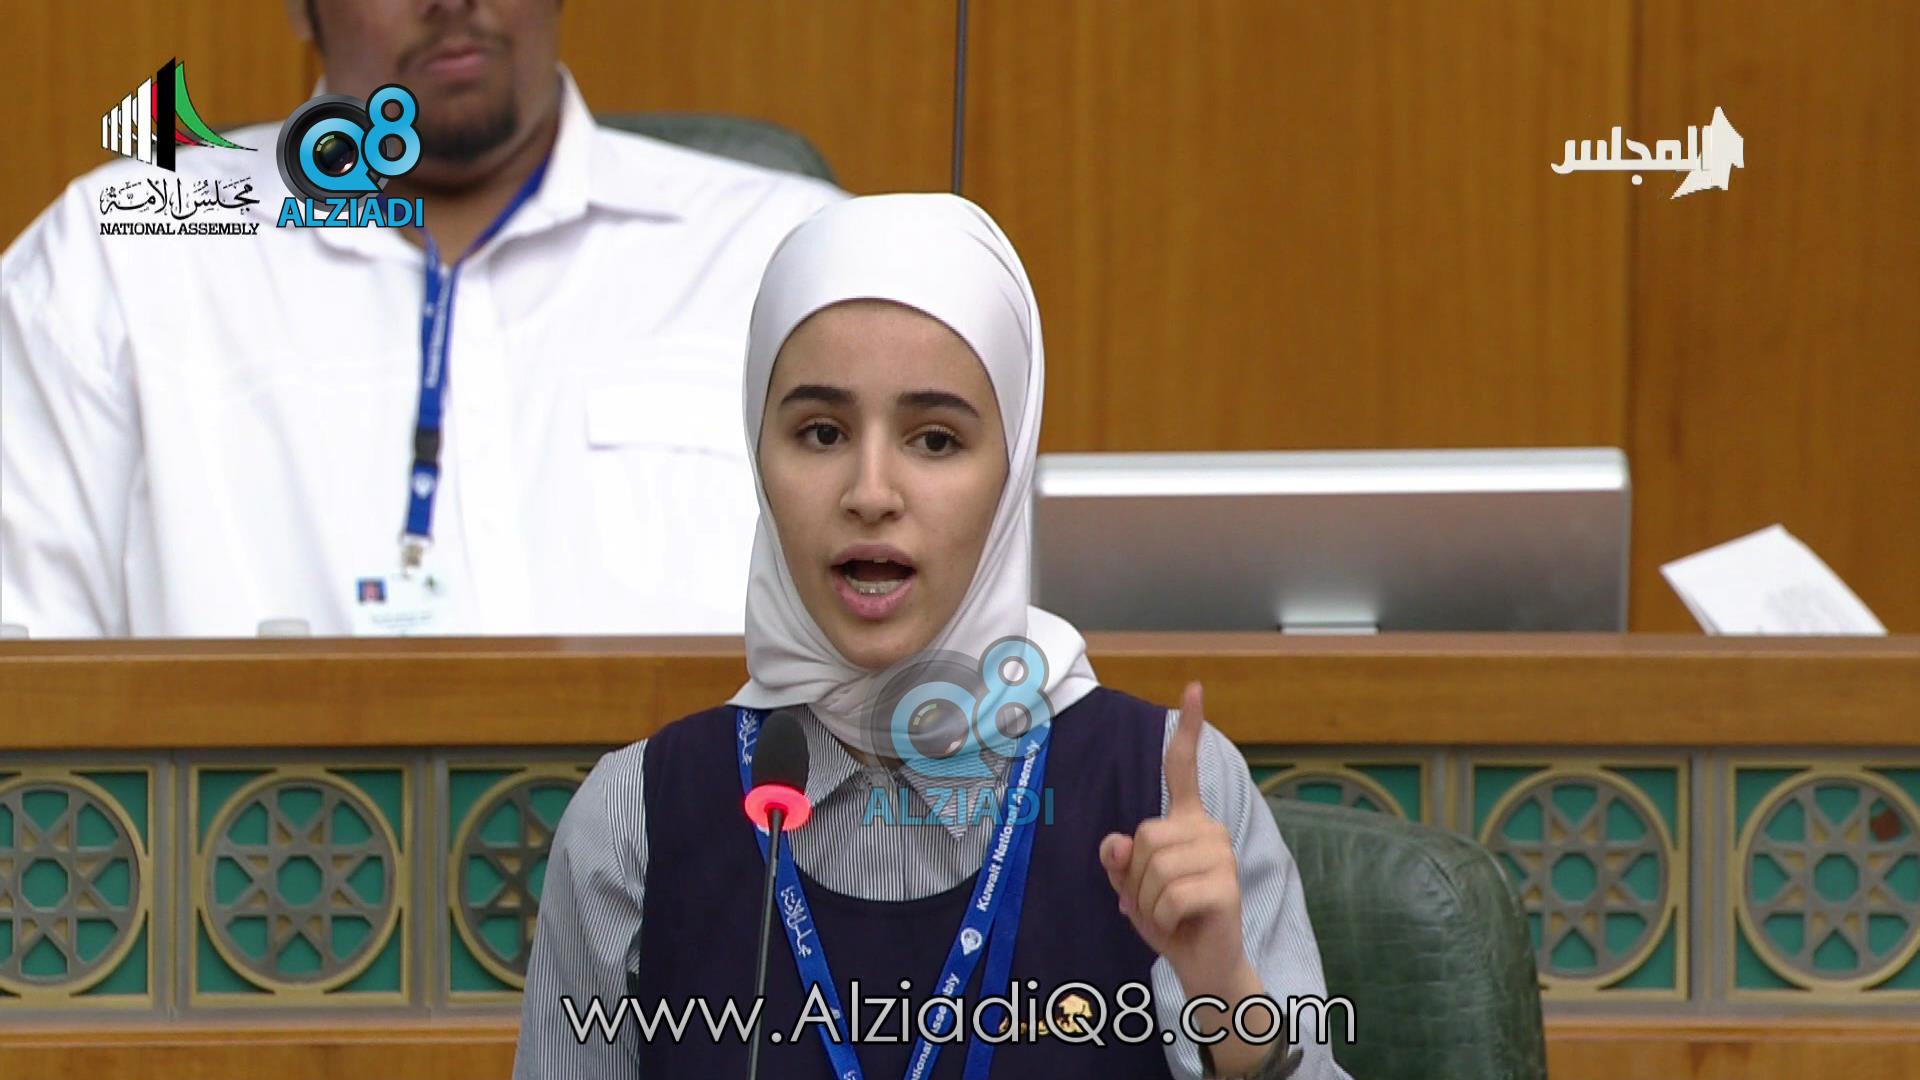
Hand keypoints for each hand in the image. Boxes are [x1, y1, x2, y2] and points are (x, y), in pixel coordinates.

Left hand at [1098, 681, 1255, 1000]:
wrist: (1203, 965)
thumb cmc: (1169, 920)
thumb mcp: (1131, 888)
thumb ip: (1119, 862)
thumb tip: (1115, 841)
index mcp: (1186, 821)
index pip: (1181, 769)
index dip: (1187, 730)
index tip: (1193, 687)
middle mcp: (1208, 829)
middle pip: (1144, 836)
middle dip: (1136, 877)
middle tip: (1157, 900)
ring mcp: (1221, 854)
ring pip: (1153, 867)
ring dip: (1148, 901)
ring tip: (1171, 913)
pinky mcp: (1225, 884)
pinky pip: (1169, 895)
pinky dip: (1162, 918)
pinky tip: (1183, 923)